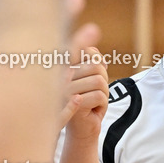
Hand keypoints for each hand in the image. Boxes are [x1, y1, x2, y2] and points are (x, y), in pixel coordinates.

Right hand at [59, 22, 107, 140]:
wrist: (79, 132)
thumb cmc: (83, 105)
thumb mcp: (89, 82)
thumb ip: (91, 65)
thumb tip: (97, 53)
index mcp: (62, 69)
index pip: (74, 50)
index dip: (81, 40)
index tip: (92, 30)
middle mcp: (60, 77)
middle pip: (96, 67)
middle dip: (103, 81)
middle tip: (95, 94)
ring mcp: (64, 91)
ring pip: (100, 81)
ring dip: (103, 95)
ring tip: (92, 103)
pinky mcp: (72, 104)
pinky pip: (99, 95)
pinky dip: (102, 104)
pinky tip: (93, 110)